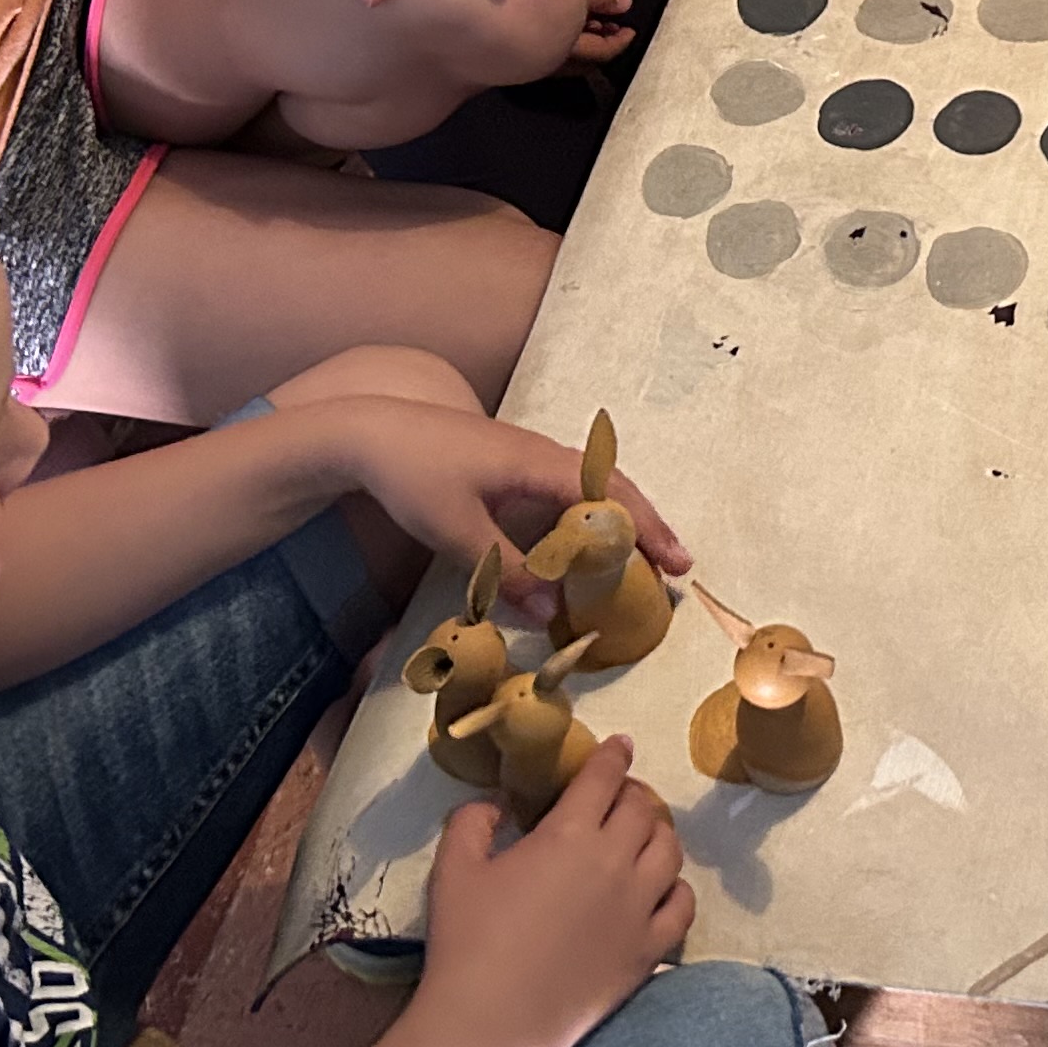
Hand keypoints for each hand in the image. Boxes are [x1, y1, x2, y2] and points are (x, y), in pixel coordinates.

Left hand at [334, 395, 687, 617]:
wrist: (370, 432)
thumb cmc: (413, 476)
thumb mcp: (458, 533)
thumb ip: (507, 572)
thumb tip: (554, 614)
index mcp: (539, 464)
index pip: (609, 498)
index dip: (645, 532)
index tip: (675, 564)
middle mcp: (545, 454)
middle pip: (615, 485)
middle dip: (649, 524)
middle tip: (678, 563)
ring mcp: (531, 456)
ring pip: (595, 484)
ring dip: (624, 518)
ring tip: (646, 554)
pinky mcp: (514, 464)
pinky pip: (571, 487)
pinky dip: (593, 513)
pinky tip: (589, 540)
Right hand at [410, 741, 693, 1046]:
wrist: (490, 1024)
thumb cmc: (468, 943)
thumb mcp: (453, 871)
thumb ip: (473, 822)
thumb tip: (496, 804)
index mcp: (570, 834)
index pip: (604, 778)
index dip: (614, 756)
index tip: (620, 746)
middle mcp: (616, 861)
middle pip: (642, 809)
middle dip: (632, 794)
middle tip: (618, 798)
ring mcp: (639, 906)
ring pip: (670, 850)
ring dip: (657, 834)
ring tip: (641, 838)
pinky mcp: (649, 949)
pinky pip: (683, 905)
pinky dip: (676, 888)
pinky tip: (661, 890)